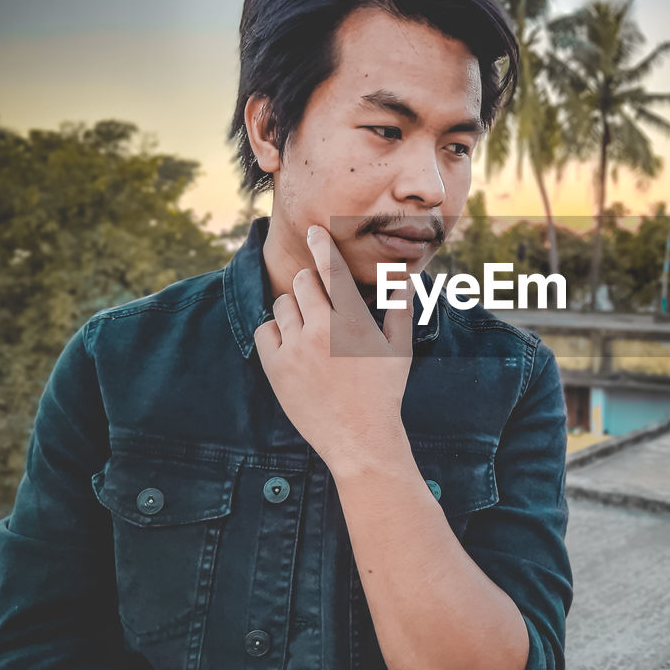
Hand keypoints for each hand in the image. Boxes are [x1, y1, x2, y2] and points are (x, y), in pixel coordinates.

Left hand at [254, 225, 413, 470]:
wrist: (359, 438)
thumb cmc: (384, 392)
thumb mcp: (400, 349)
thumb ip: (400, 308)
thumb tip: (404, 276)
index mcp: (353, 321)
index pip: (332, 270)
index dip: (321, 245)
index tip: (313, 230)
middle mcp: (322, 329)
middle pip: (303, 282)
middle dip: (311, 286)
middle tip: (320, 303)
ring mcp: (296, 349)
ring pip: (283, 305)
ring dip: (294, 309)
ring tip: (310, 331)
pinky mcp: (277, 368)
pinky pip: (266, 331)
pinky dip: (276, 332)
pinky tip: (293, 345)